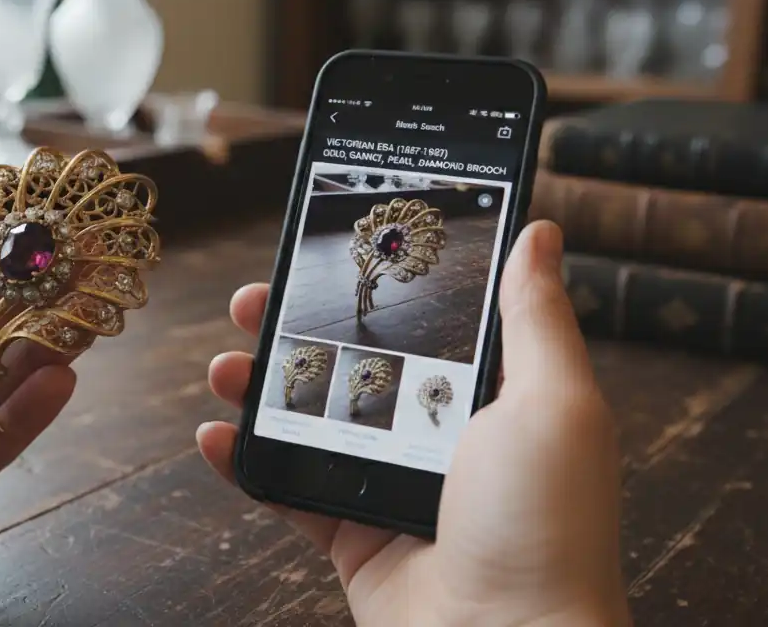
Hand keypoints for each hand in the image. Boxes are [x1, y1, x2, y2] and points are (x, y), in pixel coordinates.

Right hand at [197, 221, 631, 625]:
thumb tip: (540, 232)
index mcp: (492, 398)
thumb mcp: (553, 403)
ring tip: (224, 364)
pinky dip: (244, 463)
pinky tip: (214, 435)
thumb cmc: (546, 527)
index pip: (426, 320)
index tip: (330, 250)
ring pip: (311, 420)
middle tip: (256, 301)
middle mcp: (441, 436)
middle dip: (297, 328)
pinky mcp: (353, 536)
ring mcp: (391, 486)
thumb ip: (534, 318)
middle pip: (354, 362)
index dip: (378, 284)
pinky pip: (287, 489)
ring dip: (259, 387)